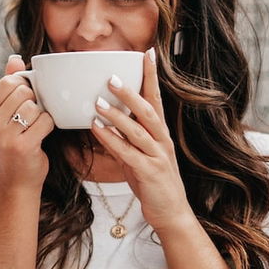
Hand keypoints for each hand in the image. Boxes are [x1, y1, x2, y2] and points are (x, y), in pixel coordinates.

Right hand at [0, 54, 55, 188]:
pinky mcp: (22, 146)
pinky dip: (48, 127)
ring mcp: (4, 136)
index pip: (8, 81)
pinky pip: (45, 121)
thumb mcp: (6, 115)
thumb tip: (15, 58)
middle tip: (30, 118)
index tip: (25, 101)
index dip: (24, 86)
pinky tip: (40, 137)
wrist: (17, 181)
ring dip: (41, 116)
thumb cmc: (14, 143)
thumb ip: (9, 85)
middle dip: (34, 101)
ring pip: (35, 106)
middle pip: (23, 92)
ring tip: (33, 129)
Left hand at [89, 48, 195, 236]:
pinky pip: (128, 152)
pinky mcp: (150, 172)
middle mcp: (162, 141)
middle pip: (148, 110)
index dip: (151, 76)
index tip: (146, 53)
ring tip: (97, 102)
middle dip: (130, 92)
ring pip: (138, 130)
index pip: (156, 99)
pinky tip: (97, 129)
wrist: (171, 214)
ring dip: (117, 115)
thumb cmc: (154, 184)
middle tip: (111, 76)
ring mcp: (158, 156)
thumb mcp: (140, 156)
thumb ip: (127, 138)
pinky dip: (112, 139)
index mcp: (161, 134)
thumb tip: (108, 121)